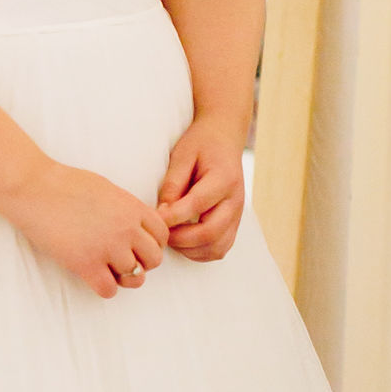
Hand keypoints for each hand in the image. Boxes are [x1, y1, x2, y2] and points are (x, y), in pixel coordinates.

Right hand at [8, 160, 167, 299]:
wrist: (34, 188)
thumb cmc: (65, 184)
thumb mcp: (108, 190)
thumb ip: (127, 209)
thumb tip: (138, 227)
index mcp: (133, 208)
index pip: (162, 236)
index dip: (151, 243)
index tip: (136, 245)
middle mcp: (126, 229)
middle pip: (154, 260)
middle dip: (141, 262)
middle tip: (121, 258)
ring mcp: (107, 248)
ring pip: (135, 277)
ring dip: (122, 276)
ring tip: (105, 267)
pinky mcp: (85, 264)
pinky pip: (109, 290)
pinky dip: (105, 288)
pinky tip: (93, 276)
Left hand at [158, 117, 248, 261]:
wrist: (224, 140)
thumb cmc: (201, 145)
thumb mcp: (182, 155)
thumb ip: (173, 183)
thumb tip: (162, 212)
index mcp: (224, 179)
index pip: (197, 205)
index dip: (172, 217)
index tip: (153, 218)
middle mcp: (235, 201)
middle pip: (210, 233)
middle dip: (179, 238)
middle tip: (159, 232)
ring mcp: (238, 216)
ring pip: (216, 247)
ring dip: (190, 249)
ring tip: (170, 237)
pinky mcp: (234, 224)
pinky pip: (219, 249)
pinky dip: (199, 252)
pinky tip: (183, 242)